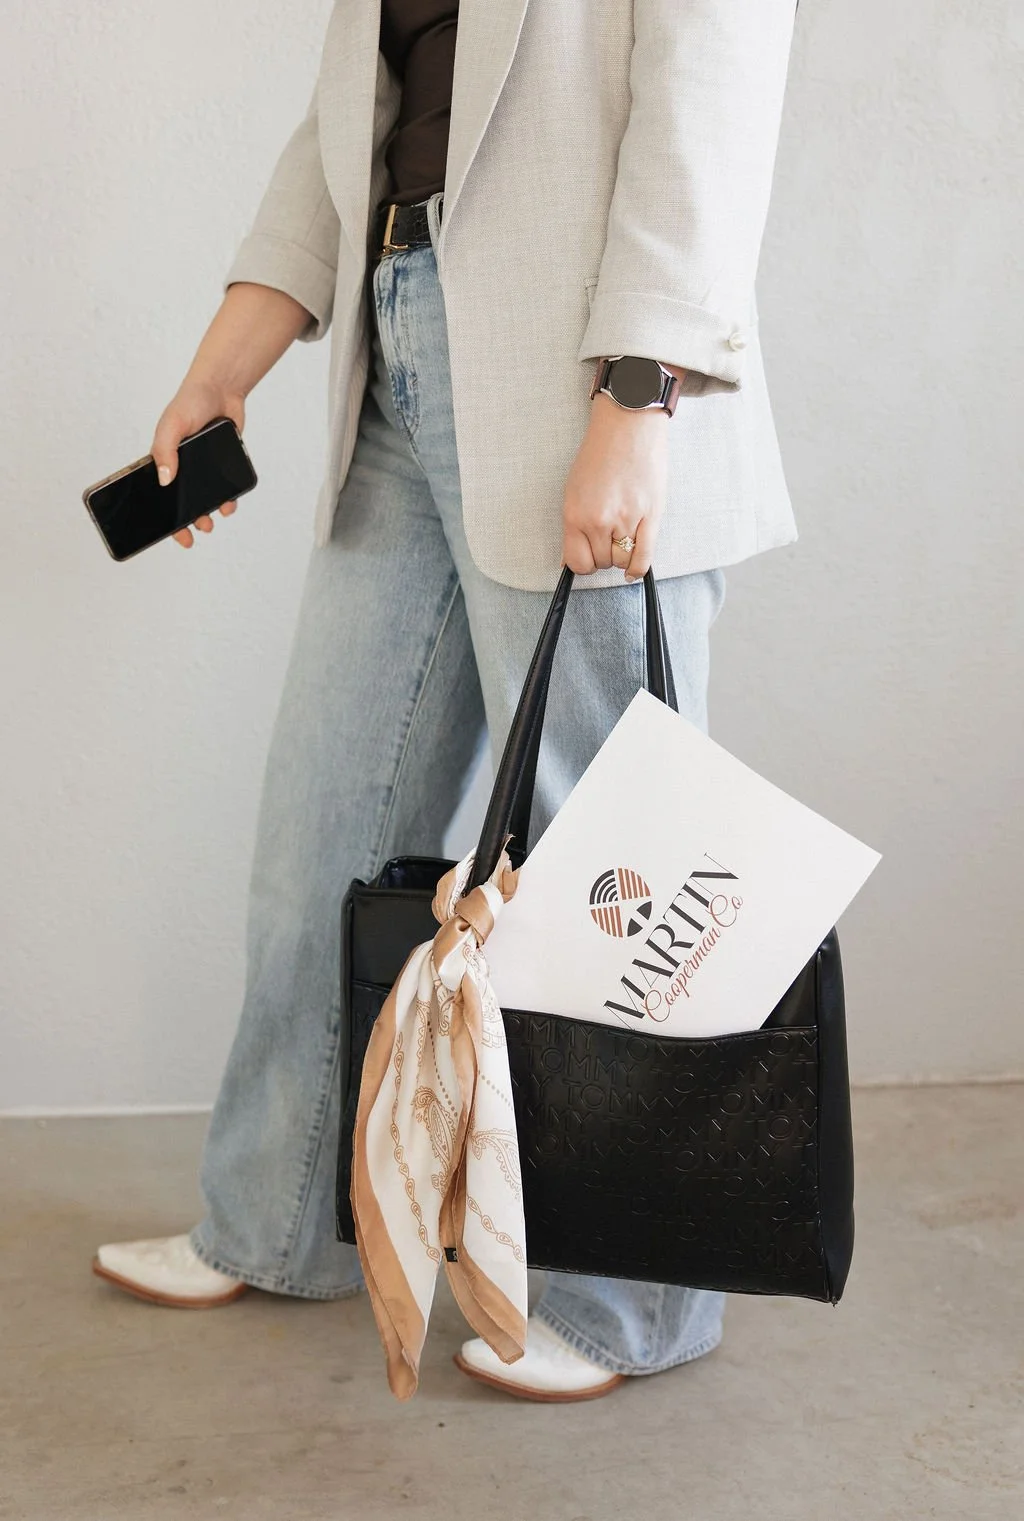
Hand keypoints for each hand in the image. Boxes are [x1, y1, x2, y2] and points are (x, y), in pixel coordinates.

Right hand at [150, 379, 245, 547]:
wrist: (222, 389)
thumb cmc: (190, 402)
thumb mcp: (172, 424)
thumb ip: (164, 450)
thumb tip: (164, 480)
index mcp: (165, 460)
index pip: (160, 493)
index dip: (164, 516)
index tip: (171, 533)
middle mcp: (183, 466)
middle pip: (183, 502)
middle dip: (189, 521)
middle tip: (198, 531)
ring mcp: (204, 467)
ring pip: (205, 498)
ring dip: (209, 513)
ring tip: (213, 520)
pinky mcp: (223, 464)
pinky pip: (226, 487)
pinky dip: (228, 499)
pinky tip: (230, 504)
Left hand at [562, 385, 672, 580]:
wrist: (628, 425)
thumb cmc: (601, 454)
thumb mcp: (574, 490)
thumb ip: (574, 527)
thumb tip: (569, 560)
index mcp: (575, 514)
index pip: (576, 562)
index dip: (583, 564)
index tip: (588, 558)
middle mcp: (598, 521)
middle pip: (601, 563)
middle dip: (604, 556)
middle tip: (608, 539)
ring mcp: (625, 520)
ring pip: (621, 561)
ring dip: (622, 556)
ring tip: (623, 536)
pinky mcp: (650, 516)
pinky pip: (643, 558)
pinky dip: (637, 568)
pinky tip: (633, 568)